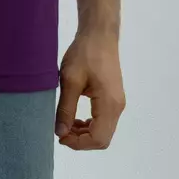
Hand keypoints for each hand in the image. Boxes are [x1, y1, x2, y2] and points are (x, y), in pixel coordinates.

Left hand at [54, 26, 124, 148]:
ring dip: (84, 134)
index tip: (60, 136)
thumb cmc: (84, 54)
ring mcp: (117, 103)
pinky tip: (74, 118)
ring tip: (65, 124)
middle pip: (103, 138)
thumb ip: (66, 109)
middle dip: (81, 141)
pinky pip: (103, 121)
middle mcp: (117, 107)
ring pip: (103, 131)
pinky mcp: (113, 98)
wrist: (99, 35)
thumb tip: (60, 133)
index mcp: (109, 104)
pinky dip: (89, 125)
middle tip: (61, 131)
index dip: (78, 143)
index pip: (98, 138)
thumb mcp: (70, 81)